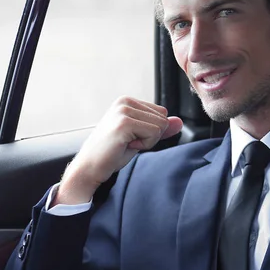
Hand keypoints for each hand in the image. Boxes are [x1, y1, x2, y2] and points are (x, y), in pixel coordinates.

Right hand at [55, 97, 182, 204]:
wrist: (90, 167)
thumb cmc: (113, 153)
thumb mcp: (141, 137)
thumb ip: (160, 128)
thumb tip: (180, 122)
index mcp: (128, 101)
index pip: (162, 113)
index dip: (152, 131)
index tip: (132, 137)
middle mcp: (125, 102)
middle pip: (163, 118)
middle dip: (151, 136)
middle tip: (128, 142)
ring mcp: (124, 111)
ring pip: (161, 126)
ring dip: (147, 141)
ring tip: (126, 143)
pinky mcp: (125, 123)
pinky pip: (155, 133)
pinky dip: (144, 145)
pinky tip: (126, 146)